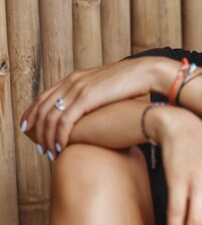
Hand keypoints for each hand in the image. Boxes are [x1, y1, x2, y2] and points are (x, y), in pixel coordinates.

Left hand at [20, 56, 165, 157]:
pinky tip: (61, 148)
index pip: (44, 96)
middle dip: (37, 130)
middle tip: (39, 147)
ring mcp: (78, 88)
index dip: (34, 114)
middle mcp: (72, 81)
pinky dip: (59, 137)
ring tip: (50, 152)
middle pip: (42, 107)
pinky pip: (64, 121)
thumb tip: (96, 109)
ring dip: (47, 138)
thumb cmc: (135, 83)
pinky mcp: (87, 98)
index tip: (31, 130)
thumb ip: (96, 95)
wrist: (147, 72)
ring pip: (50, 117)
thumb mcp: (108, 87)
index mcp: (76, 77)